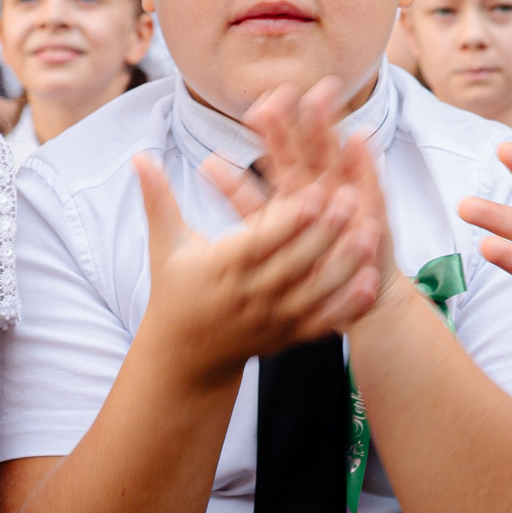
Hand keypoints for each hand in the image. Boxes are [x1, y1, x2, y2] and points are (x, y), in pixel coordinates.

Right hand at [137, 152, 381, 373]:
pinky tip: (371, 283)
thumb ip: (159, 199)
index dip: (289, 221)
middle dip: (325, 233)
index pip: (260, 242)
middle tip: (353, 199)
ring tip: (372, 234)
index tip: (315, 194)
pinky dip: (346, 305)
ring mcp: (271, 319)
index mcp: (221, 268)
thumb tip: (139, 156)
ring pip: (314, 293)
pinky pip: (322, 322)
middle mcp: (249, 295)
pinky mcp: (288, 336)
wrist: (184, 356)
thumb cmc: (176, 291)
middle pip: (293, 264)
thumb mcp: (167, 246)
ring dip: (344, 265)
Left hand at [206, 79, 398, 316]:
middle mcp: (320, 185)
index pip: (281, 146)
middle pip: (308, 143)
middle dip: (298, 113)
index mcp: (292, 186)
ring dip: (328, 126)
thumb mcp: (263, 230)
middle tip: (287, 89)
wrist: (346, 292)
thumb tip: (206, 164)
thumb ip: (239, 196)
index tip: (257, 102)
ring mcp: (347, 196)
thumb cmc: (301, 262)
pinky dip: (365, 162)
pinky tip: (362, 136)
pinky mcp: (371, 215)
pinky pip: (370, 186)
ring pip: (335, 155)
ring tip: (318, 98)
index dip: (272, 123)